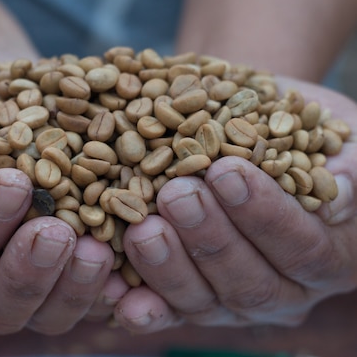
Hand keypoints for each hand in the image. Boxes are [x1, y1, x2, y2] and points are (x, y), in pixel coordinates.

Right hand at [0, 58, 113, 334]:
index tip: (11, 182)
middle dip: (26, 271)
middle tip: (55, 230)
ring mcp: (25, 281)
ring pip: (47, 314)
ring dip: (73, 287)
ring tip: (98, 248)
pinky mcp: (67, 272)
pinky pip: (90, 297)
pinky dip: (112, 286)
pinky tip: (131, 264)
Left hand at [113, 76, 356, 332]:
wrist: (247, 132)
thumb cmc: (294, 130)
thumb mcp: (332, 135)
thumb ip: (345, 168)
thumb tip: (336, 192)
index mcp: (326, 255)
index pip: (301, 246)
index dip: (264, 213)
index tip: (227, 171)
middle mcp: (279, 290)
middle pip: (248, 282)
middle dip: (209, 239)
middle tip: (176, 195)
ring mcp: (228, 300)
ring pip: (200, 301)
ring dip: (166, 268)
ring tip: (140, 228)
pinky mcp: (184, 301)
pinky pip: (161, 313)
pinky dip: (135, 304)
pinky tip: (110, 288)